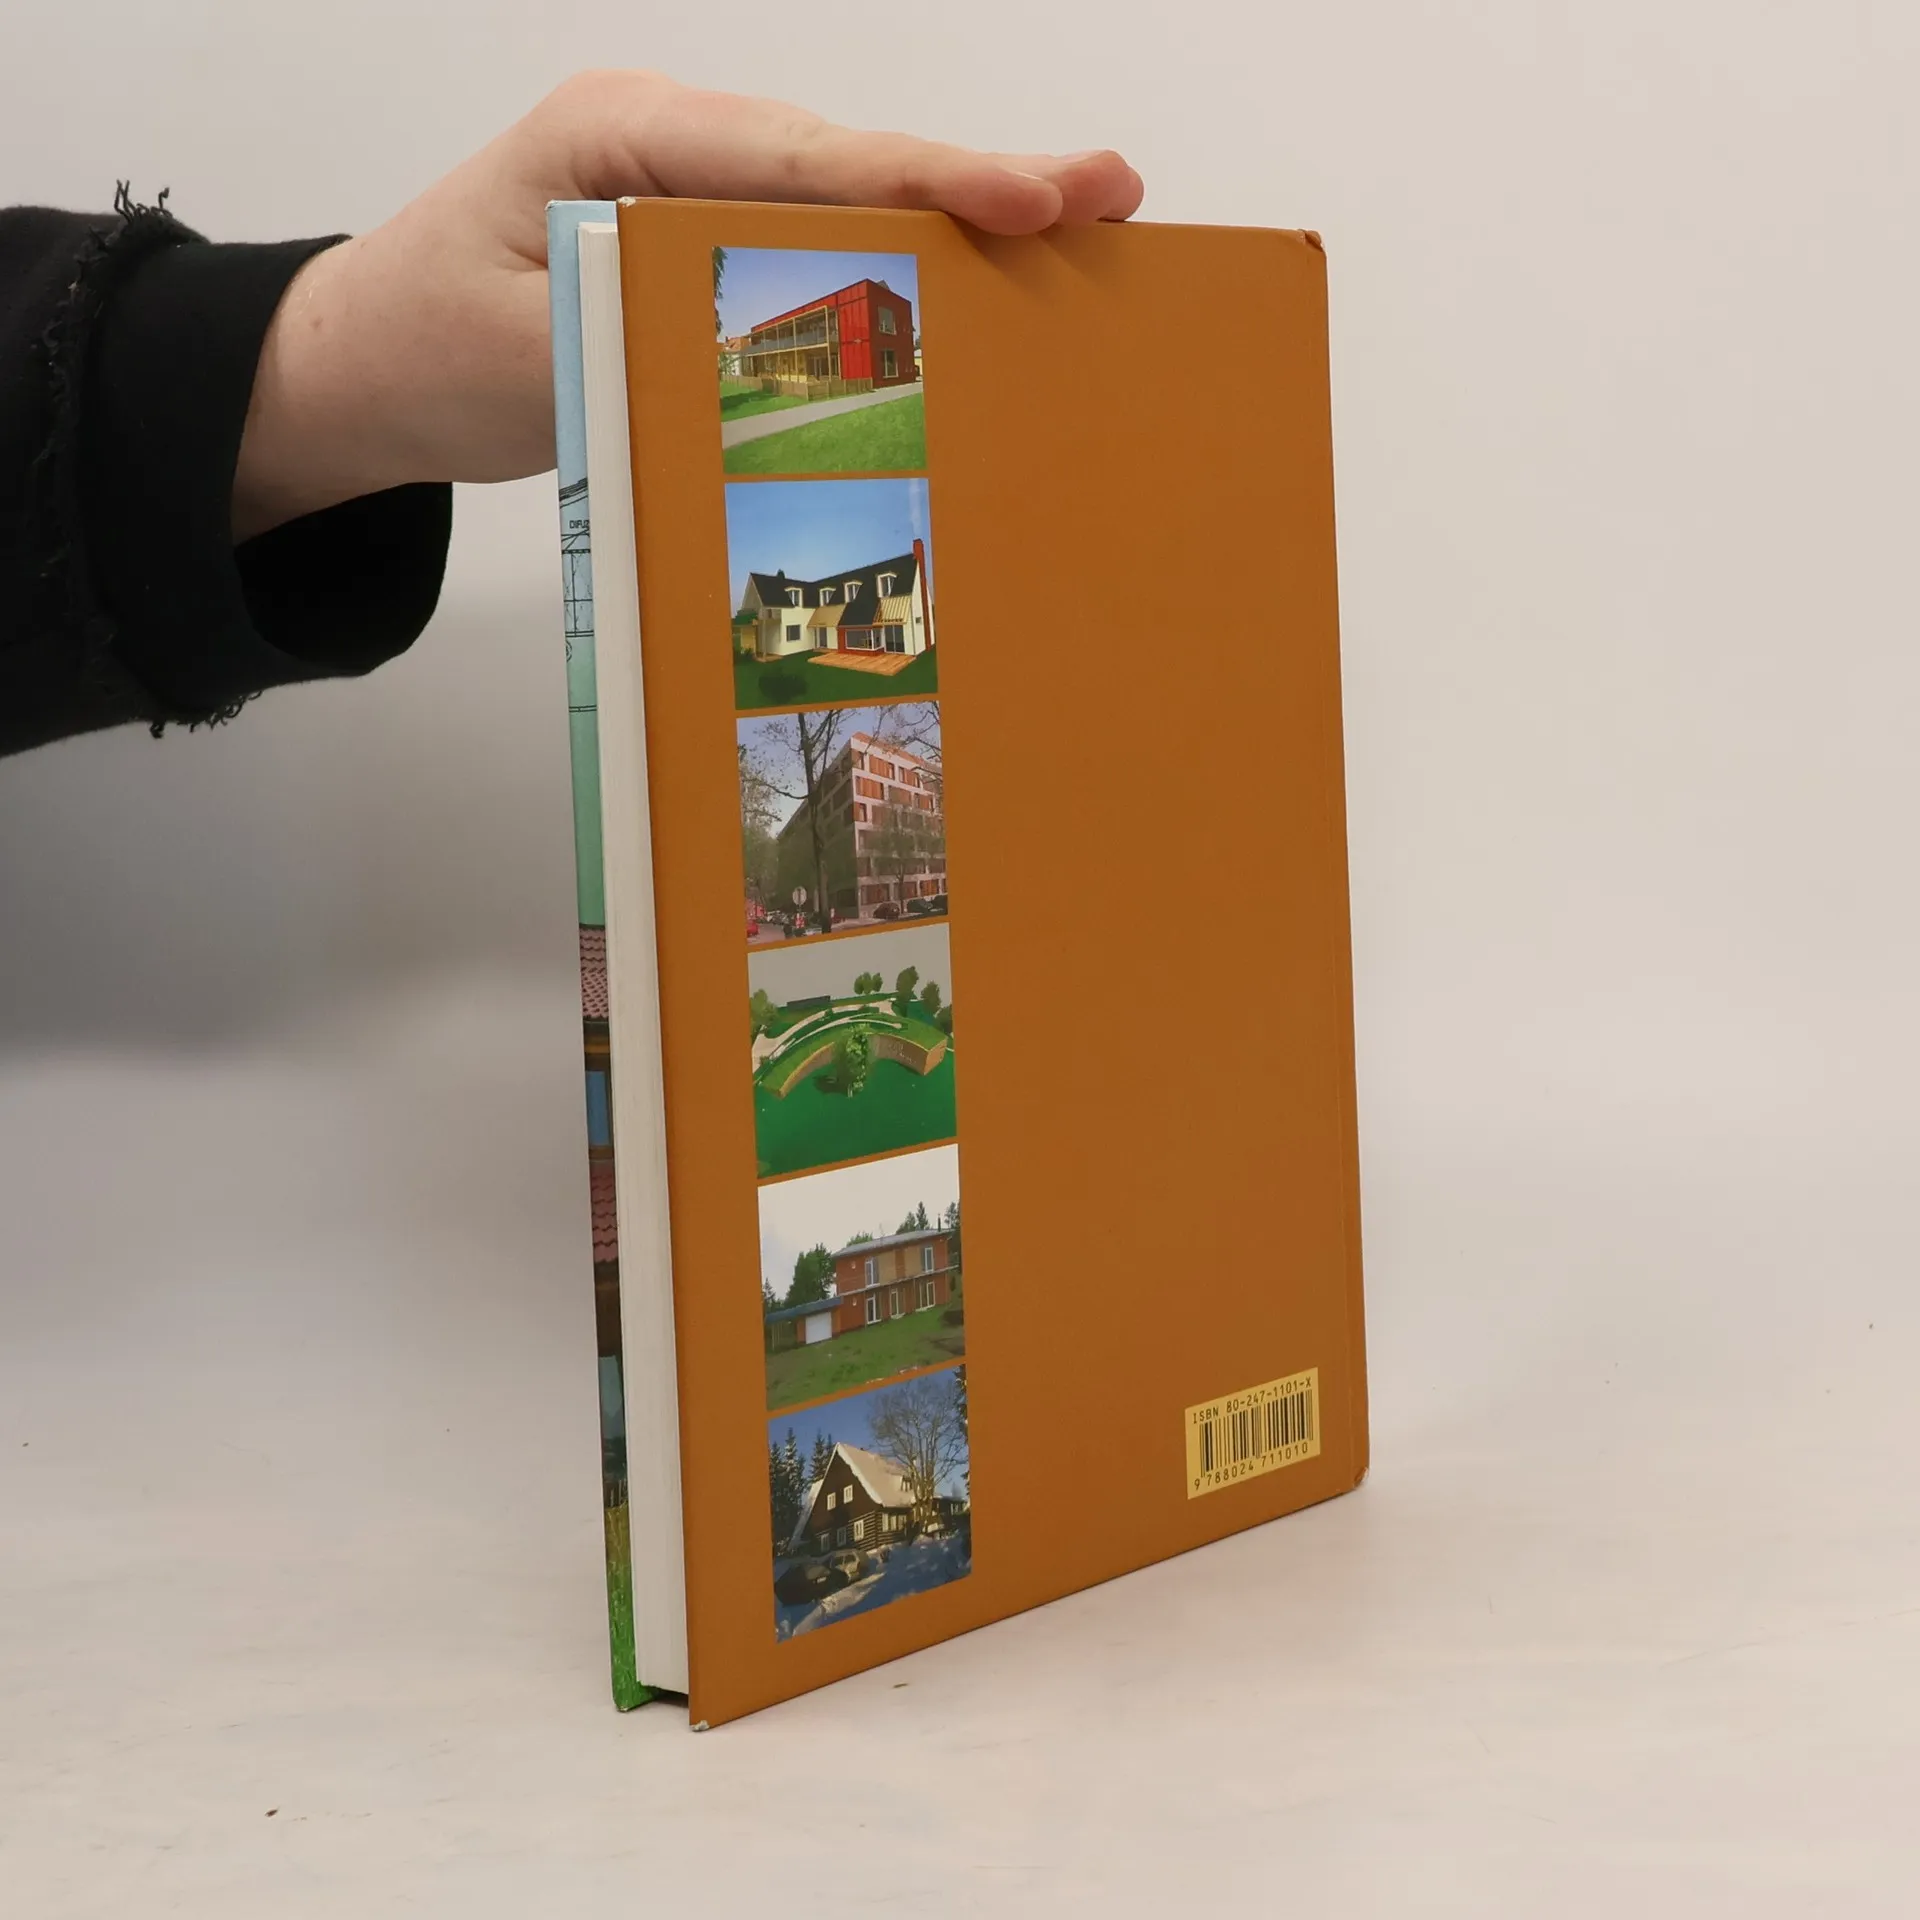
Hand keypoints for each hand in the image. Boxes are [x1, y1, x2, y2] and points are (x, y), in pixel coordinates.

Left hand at [233, 70, 1142, 537]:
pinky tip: (976, 289)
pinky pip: (816, 252)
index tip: (1033, 199)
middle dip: (980, 183)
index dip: (928, 181)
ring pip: (846, 202)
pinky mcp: (702, 249)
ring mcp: (690, 192)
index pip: (802, 157)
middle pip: (851, 162)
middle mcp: (672, 147)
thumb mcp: (526, 358)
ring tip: (1075, 233)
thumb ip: (647, 346)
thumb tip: (779, 363)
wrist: (363, 362)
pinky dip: (899, 271)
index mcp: (624, 136)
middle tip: (1109, 197)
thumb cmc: (425, 345)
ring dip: (957, 225)